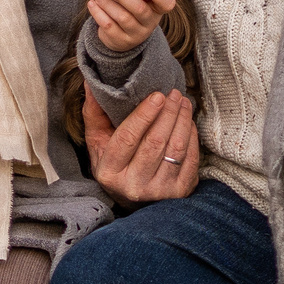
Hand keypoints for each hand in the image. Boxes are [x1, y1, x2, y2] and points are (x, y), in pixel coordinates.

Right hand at [86, 89, 198, 203]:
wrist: (132, 201)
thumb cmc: (114, 164)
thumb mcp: (97, 142)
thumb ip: (94, 112)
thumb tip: (91, 82)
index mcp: (109, 171)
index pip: (127, 138)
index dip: (144, 115)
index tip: (157, 95)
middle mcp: (133, 185)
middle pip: (155, 142)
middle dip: (168, 113)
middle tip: (174, 93)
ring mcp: (158, 191)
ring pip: (175, 149)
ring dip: (183, 121)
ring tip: (183, 102)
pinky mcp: (179, 193)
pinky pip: (191, 160)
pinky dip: (192, 137)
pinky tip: (188, 122)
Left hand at [88, 0, 175, 53]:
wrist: (123, 36)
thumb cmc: (132, 7)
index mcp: (158, 8)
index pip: (166, 3)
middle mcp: (150, 22)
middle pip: (139, 9)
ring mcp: (136, 34)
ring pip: (122, 18)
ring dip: (108, 4)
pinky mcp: (120, 41)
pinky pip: (109, 26)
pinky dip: (98, 13)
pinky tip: (92, 4)